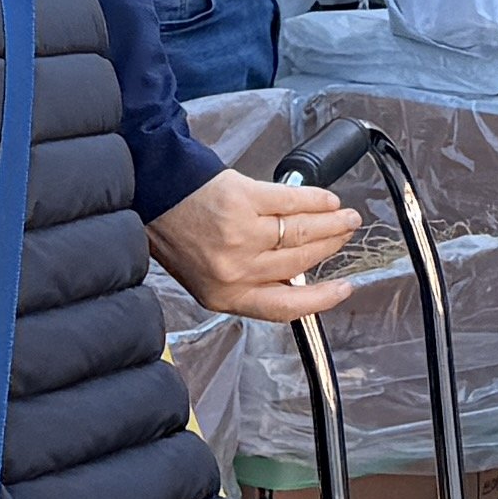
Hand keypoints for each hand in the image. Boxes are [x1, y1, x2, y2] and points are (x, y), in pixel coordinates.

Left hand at [148, 168, 360, 319]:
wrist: (151, 192)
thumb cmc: (175, 231)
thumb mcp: (207, 274)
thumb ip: (246, 281)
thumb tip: (293, 276)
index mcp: (226, 295)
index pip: (285, 306)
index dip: (321, 300)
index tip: (343, 289)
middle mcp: (236, 270)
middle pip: (300, 262)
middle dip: (329, 247)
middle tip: (345, 235)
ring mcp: (241, 235)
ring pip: (302, 233)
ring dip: (330, 223)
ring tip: (345, 217)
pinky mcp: (244, 201)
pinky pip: (291, 202)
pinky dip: (314, 200)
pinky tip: (326, 199)